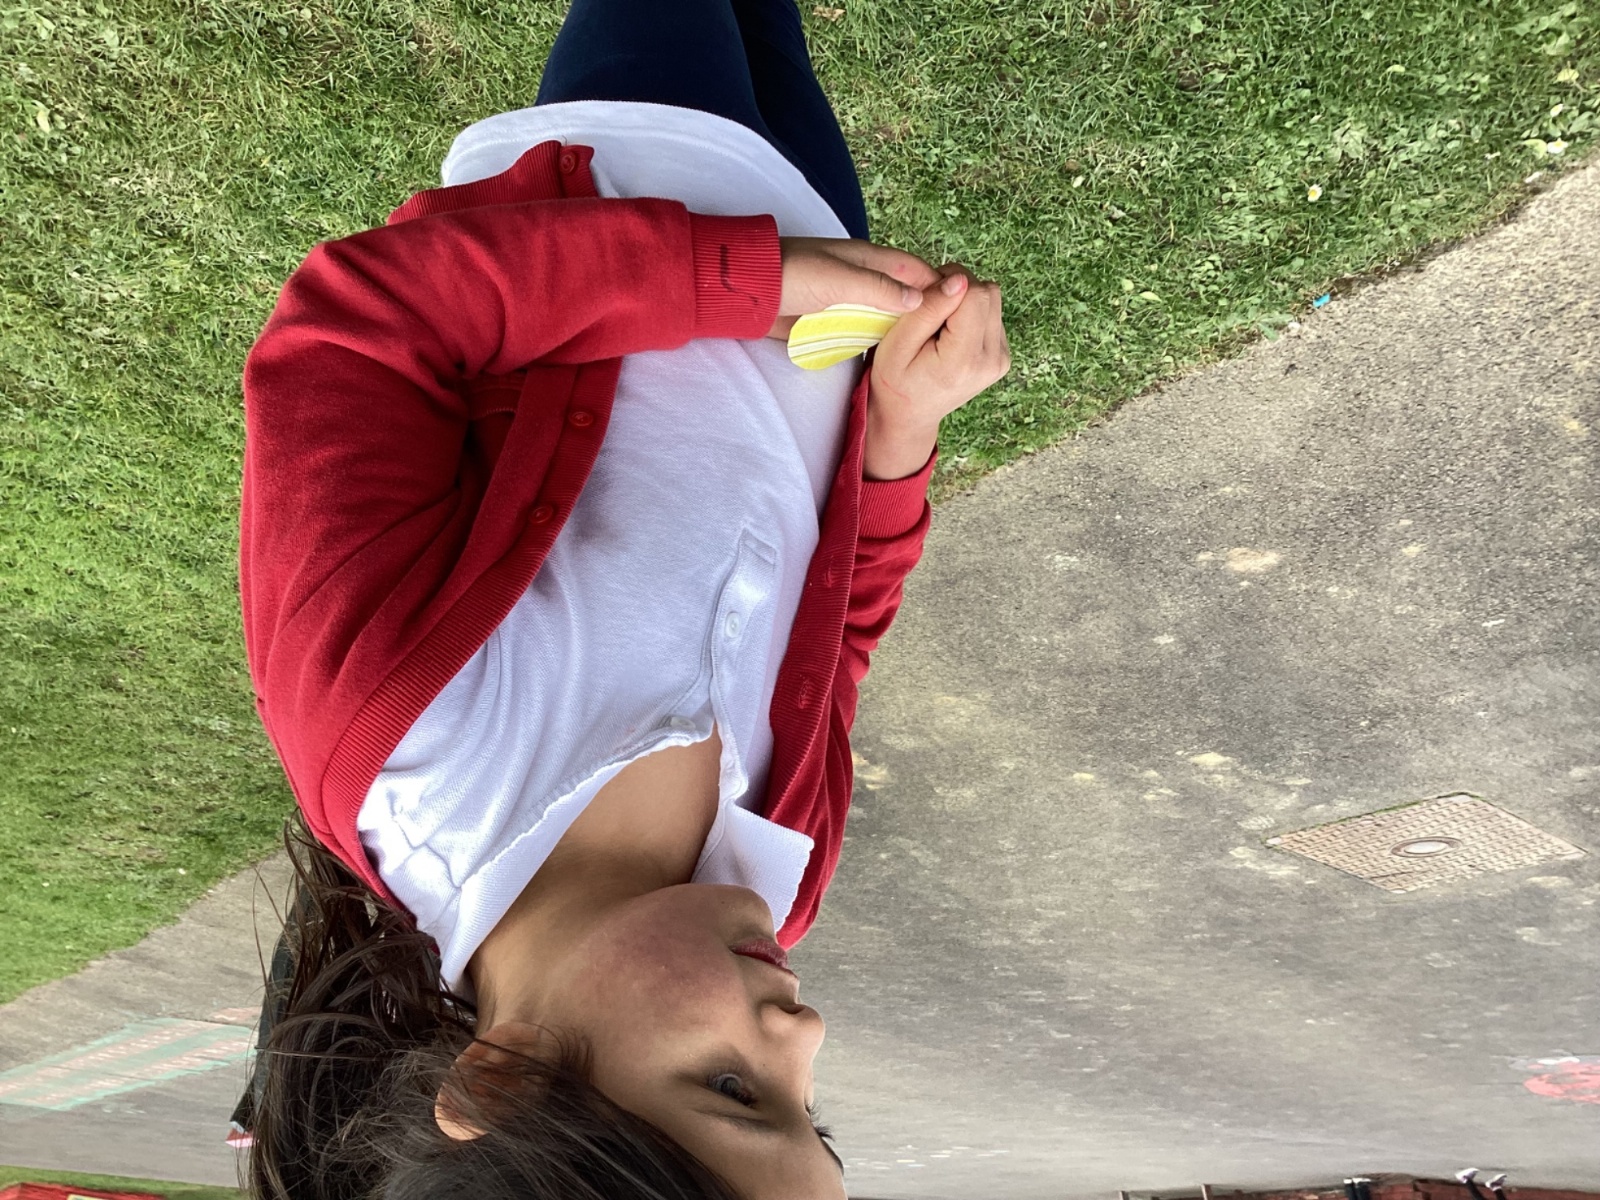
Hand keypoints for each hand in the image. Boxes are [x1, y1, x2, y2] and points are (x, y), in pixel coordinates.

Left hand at [764, 237, 943, 341]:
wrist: (750, 294)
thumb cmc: (792, 276)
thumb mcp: (838, 280)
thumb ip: (877, 289)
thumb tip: (919, 298)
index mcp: (868, 259)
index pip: (915, 271)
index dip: (939, 286)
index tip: (963, 306)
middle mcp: (864, 278)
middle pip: (905, 295)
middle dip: (926, 311)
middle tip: (951, 336)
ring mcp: (851, 300)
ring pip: (888, 315)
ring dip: (905, 329)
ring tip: (930, 351)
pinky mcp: (836, 321)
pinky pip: (867, 331)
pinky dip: (881, 341)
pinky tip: (896, 357)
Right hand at [862, 264, 1010, 479]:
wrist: (910, 415)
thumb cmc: (896, 381)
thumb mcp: (897, 344)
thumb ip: (928, 310)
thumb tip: (959, 280)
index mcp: (963, 360)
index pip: (974, 294)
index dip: (949, 284)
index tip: (927, 299)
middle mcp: (990, 361)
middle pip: (989, 293)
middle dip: (960, 289)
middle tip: (931, 310)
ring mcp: (1000, 360)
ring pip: (993, 300)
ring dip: (966, 301)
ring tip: (940, 325)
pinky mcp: (1002, 356)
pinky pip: (993, 314)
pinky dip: (972, 315)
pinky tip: (952, 334)